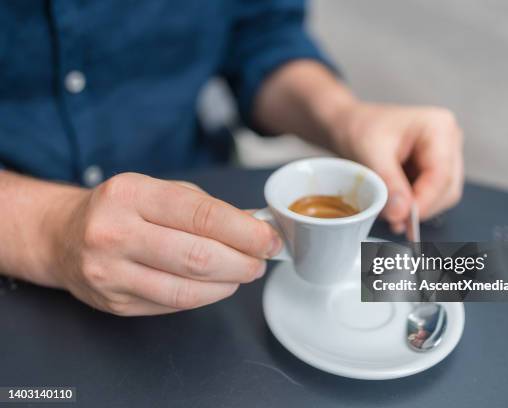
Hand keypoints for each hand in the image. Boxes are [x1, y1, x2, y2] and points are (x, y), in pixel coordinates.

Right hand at [44, 173, 281, 315]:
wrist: (62, 237)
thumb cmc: (120, 209)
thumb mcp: (157, 192)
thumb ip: (205, 208)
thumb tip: (254, 227)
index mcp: (130, 194)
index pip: (201, 215)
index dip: (245, 231)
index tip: (270, 239)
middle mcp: (114, 233)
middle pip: (198, 258)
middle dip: (243, 262)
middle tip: (261, 260)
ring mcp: (111, 273)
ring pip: (188, 290)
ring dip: (228, 284)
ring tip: (243, 272)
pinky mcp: (115, 303)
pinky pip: (173, 306)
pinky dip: (204, 297)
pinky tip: (215, 284)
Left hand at [334, 103, 463, 233]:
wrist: (353, 124)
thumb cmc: (362, 127)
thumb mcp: (372, 154)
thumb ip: (390, 184)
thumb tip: (402, 214)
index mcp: (439, 127)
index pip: (441, 175)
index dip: (424, 201)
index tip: (402, 218)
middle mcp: (449, 140)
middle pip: (447, 189)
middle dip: (420, 207)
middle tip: (393, 219)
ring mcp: (445, 154)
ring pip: (443, 196)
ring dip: (417, 208)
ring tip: (390, 210)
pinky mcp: (436, 168)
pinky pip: (433, 196)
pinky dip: (415, 205)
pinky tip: (395, 206)